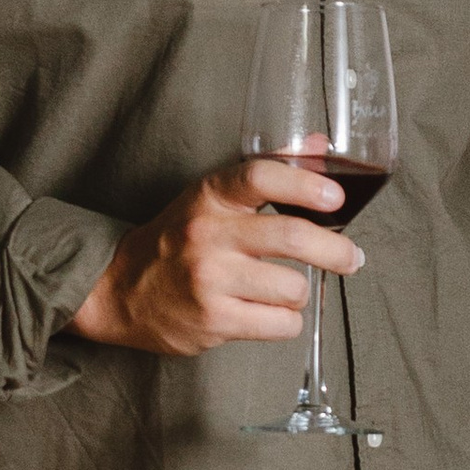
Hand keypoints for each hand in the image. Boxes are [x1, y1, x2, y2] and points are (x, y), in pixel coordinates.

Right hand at [70, 157, 363, 356]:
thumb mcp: (212, 198)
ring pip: (293, 287)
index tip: (336, 197)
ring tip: (284, 290)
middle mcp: (208, 234)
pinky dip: (286, 321)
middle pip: (291, 237)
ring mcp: (209, 280)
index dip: (305, 184)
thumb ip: (268, 171)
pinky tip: (269, 314)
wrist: (118, 290)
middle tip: (351, 258)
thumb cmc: (177, 240)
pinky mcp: (213, 320)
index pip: (261, 177)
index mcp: (210, 197)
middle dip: (335, 251)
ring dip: (300, 292)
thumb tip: (320, 145)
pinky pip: (280, 324)